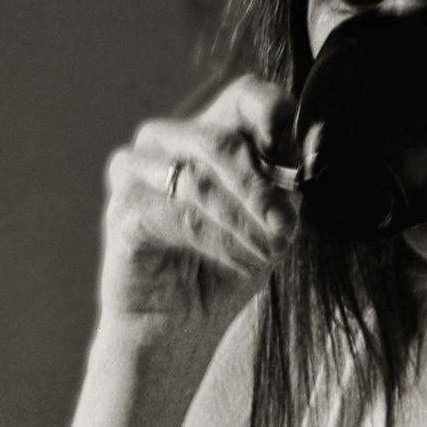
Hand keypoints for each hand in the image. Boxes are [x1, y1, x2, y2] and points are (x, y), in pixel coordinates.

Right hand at [100, 76, 300, 338]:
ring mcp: (136, 171)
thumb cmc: (222, 271)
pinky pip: (179, 217)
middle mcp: (166, 141)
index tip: (294, 158)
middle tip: (286, 225)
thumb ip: (284, 188)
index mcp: (207, 132)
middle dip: (261, 188)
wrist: (177, 330)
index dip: (273, 115)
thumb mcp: (269, 226)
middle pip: (221, 140)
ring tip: (267, 252)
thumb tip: (304, 157)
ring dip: (243, 222)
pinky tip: (238, 262)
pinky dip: (217, 242)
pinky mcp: (122, 209)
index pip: (243, 96)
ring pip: (200, 181)